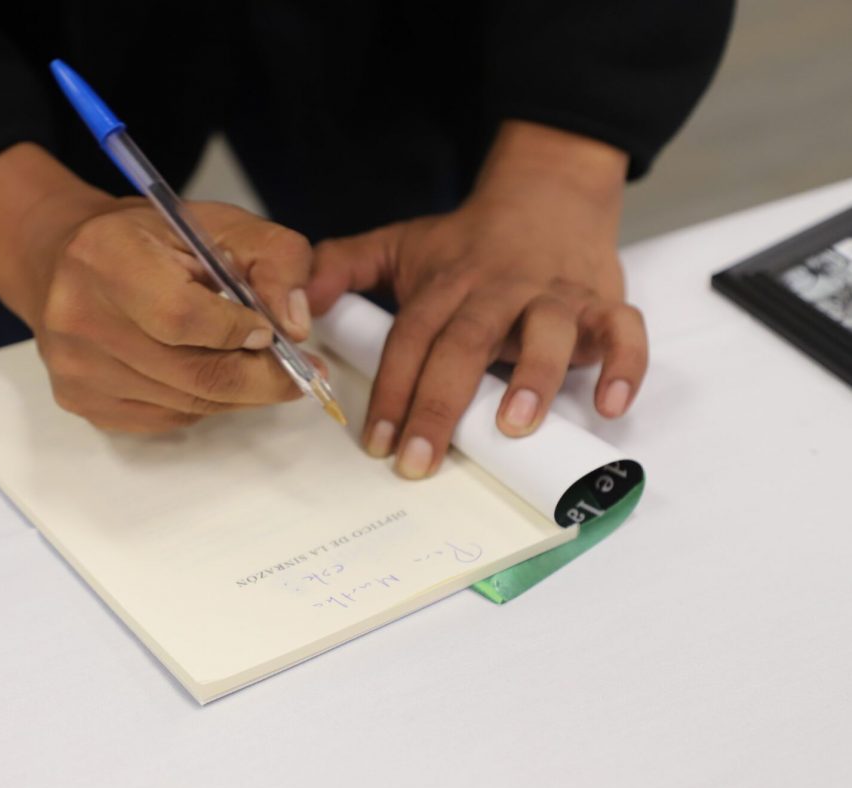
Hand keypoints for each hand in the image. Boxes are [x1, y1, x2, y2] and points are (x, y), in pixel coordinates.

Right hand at [0, 144, 314, 432]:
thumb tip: (294, 325)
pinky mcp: (79, 400)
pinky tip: (199, 369)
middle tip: (296, 373)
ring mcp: (75, 366)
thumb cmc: (151, 239)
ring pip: (187, 405)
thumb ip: (276, 259)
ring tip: (248, 362)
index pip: (184, 317)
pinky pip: (166, 419)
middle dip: (260, 379)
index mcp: (107, 257)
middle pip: (194, 375)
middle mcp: (79, 316)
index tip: (271, 331)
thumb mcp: (221, 224)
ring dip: (234, 391)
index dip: (239, 332)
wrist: (66, 259)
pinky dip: (200, 403)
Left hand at [307, 121, 646, 477]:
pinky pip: (625, 330)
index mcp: (448, 283)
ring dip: (534, 376)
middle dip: (441, 404)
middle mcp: (499, 289)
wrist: (547, 193)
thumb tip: (296, 304)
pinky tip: (610, 405)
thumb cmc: (468, 240)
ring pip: (549, 331)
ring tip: (516, 426)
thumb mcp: (398, 244)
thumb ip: (342, 268)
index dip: (392, 389)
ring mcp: (555, 295)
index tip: (376, 441)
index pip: (412, 338)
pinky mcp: (605, 301)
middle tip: (421, 459)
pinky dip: (625, 365)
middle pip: (466, 343)